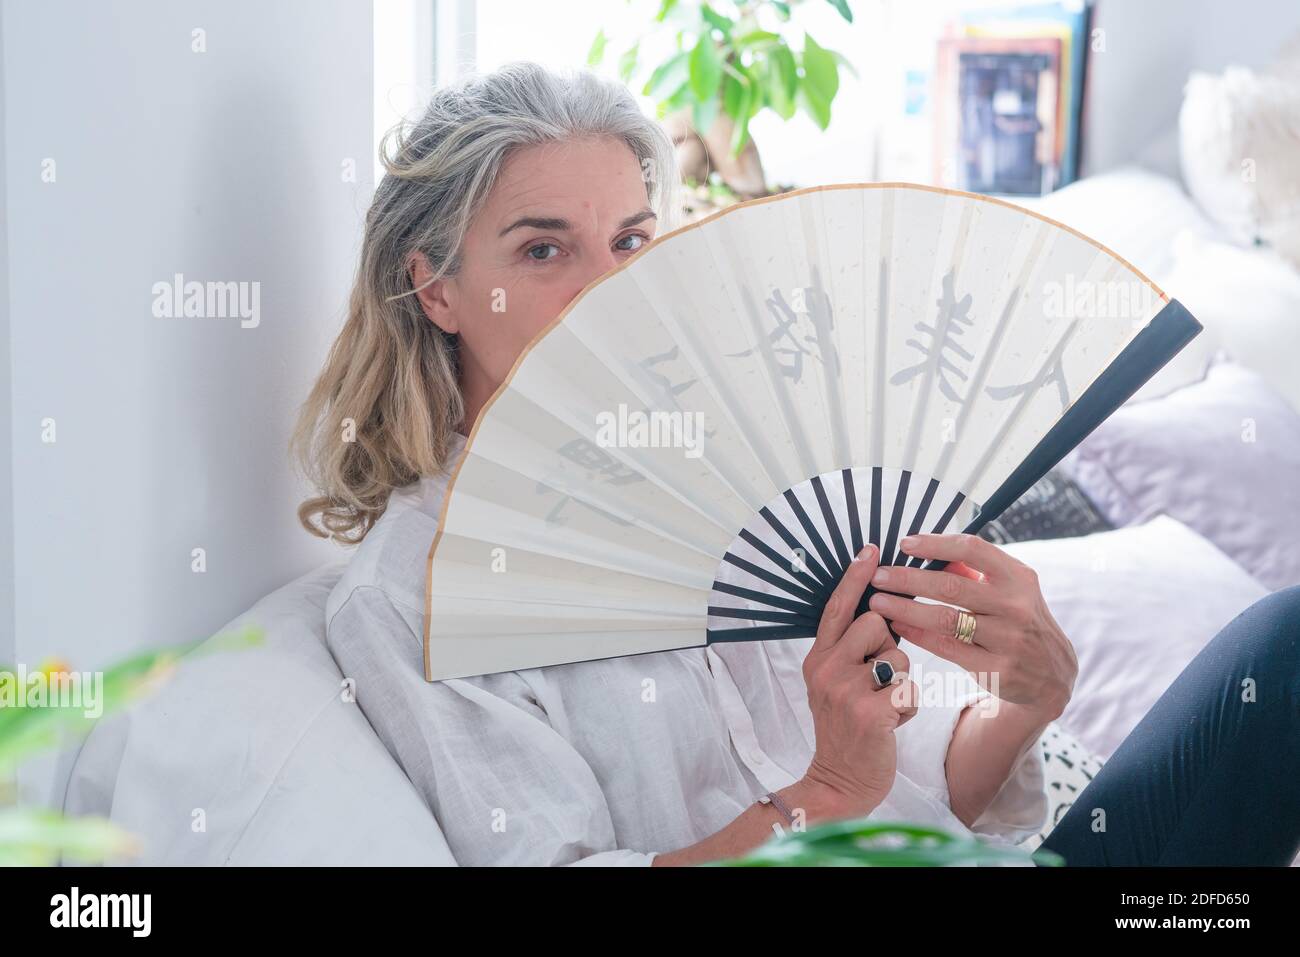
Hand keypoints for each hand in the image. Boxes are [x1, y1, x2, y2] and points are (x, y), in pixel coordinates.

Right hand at [797, 543, 918, 819]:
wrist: (838, 782)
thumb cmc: (847, 729)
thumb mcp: (835, 685)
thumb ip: (848, 651)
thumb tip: (879, 613)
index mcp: (817, 657)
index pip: (838, 607)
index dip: (856, 577)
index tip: (872, 547)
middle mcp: (826, 668)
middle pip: (876, 622)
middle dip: (891, 647)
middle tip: (879, 680)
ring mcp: (844, 690)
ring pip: (899, 656)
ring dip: (902, 682)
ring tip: (884, 706)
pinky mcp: (868, 712)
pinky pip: (910, 690)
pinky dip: (909, 709)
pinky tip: (891, 725)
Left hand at [865, 533, 1076, 718]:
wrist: (1051, 674)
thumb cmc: (1017, 619)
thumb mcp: (1009, 589)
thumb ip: (973, 571)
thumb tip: (926, 551)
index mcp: (1018, 577)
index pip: (972, 549)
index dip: (935, 544)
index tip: (904, 543)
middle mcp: (1015, 606)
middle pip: (951, 586)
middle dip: (908, 578)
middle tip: (877, 576)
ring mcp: (1007, 639)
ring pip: (945, 619)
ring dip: (905, 608)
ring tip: (877, 602)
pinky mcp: (996, 669)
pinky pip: (947, 648)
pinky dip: (917, 634)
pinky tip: (897, 625)